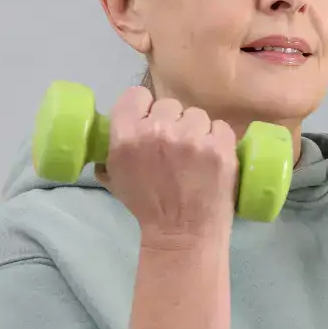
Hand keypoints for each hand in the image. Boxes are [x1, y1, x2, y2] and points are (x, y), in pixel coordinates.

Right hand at [95, 87, 239, 250]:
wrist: (183, 233)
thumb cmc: (147, 207)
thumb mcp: (115, 176)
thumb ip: (112, 148)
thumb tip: (106, 132)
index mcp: (127, 135)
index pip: (136, 95)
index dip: (145, 107)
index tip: (151, 120)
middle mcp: (158, 131)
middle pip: (169, 105)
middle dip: (172, 122)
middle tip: (176, 146)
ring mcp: (192, 139)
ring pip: (197, 115)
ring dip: (197, 131)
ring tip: (196, 155)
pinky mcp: (220, 148)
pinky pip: (221, 127)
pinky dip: (219, 140)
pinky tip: (213, 158)